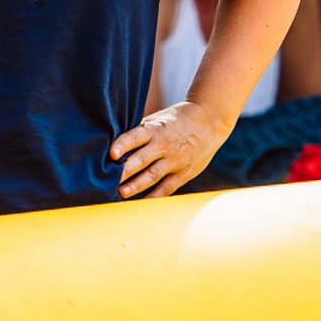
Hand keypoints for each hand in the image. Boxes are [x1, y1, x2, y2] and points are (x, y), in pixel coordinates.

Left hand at [110, 100, 231, 198]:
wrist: (209, 121)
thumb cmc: (177, 119)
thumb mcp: (158, 119)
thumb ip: (140, 131)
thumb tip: (115, 143)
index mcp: (156, 129)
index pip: (136, 137)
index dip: (123, 144)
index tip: (111, 154)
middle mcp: (164, 145)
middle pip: (142, 159)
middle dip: (125, 171)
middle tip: (110, 180)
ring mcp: (175, 161)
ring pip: (152, 175)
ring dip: (136, 186)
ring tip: (122, 193)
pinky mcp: (184, 173)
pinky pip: (166, 188)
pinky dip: (153, 196)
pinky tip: (141, 202)